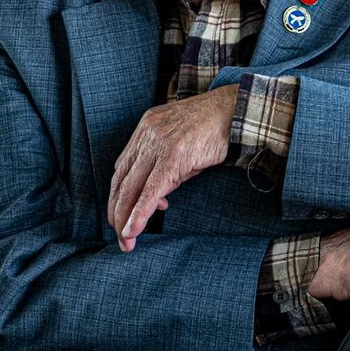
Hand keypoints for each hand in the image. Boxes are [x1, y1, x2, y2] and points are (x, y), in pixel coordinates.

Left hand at [108, 85, 236, 250]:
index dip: (119, 196)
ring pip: (130, 187)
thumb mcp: (181, 147)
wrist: (233, 110)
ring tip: (127, 240)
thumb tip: (155, 201)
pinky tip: (133, 230)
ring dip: (124, 217)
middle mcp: (146, 135)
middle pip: (121, 180)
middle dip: (116, 211)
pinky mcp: (173, 156)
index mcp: (145, 129)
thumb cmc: (212, 128)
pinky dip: (139, 213)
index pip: (122, 169)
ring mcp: (158, 144)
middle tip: (118, 235)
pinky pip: (150, 190)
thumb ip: (165, 171)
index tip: (121, 216)